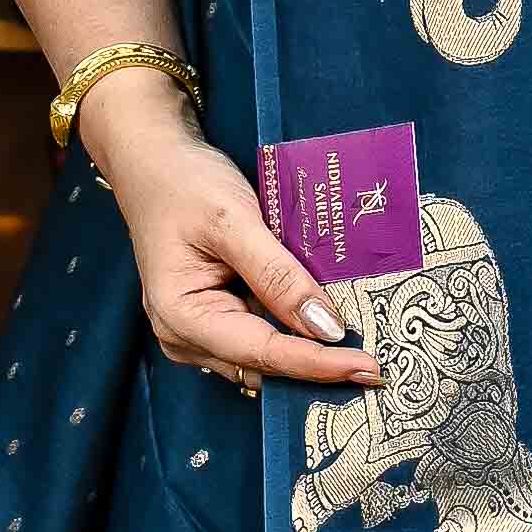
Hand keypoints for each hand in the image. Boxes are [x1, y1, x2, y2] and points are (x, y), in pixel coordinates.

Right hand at [80, 69, 380, 398]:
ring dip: (309, 354)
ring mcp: (195, 334)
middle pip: (264, 365)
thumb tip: (326, 328)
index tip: (367, 368)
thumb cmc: (186, 184)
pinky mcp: (212, 322)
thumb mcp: (235, 220)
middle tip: (377, 367)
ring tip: (362, 352)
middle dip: (318, 365)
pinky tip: (329, 329)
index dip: (318, 363)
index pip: (263, 353)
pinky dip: (293, 335)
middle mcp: (184, 337)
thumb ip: (278, 275)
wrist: (154, 164)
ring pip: (264, 360)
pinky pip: (259, 340)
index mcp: (181, 315)